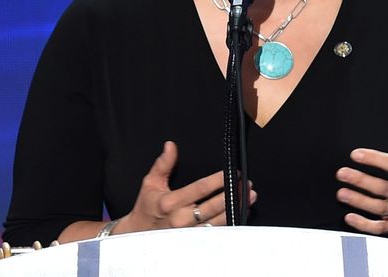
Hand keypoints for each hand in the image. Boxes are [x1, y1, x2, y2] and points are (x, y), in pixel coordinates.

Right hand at [116, 141, 256, 233]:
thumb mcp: (150, 183)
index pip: (200, 189)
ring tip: (250, 197)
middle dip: (232, 194)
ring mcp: (188, 233)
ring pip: (218, 221)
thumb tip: (171, 145)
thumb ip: (163, 164)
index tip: (232, 172)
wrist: (138, 234)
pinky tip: (241, 214)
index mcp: (171, 202)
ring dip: (236, 209)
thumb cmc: (146, 206)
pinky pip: (216, 233)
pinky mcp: (193, 242)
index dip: (218, 180)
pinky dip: (230, 223)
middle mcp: (181, 219)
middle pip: (213, 206)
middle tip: (247, 184)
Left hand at [335, 110, 387, 246]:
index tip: (355, 154)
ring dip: (358, 201)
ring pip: (378, 208)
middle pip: (382, 187)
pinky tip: (349, 217)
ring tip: (341, 193)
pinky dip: (365, 225)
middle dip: (360, 180)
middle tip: (341, 173)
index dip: (374, 159)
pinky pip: (380, 228)